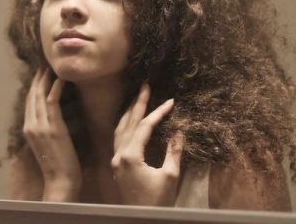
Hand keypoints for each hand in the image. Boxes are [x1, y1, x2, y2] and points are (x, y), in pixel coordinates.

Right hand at [23, 68, 81, 201]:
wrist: (60, 181)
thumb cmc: (58, 167)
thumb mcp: (46, 146)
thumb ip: (45, 131)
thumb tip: (51, 119)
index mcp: (28, 130)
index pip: (29, 102)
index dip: (34, 87)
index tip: (39, 74)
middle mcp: (30, 126)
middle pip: (32, 96)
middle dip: (38, 79)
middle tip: (44, 65)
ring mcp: (40, 126)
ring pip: (40, 96)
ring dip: (46, 80)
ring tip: (52, 68)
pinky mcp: (53, 128)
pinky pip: (53, 102)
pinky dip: (56, 88)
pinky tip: (61, 79)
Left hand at [111, 83, 182, 205]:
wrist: (141, 218)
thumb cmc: (157, 201)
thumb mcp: (170, 176)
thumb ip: (173, 151)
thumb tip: (179, 130)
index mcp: (130, 156)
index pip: (144, 127)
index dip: (157, 112)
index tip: (171, 101)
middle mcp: (119, 155)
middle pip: (128, 123)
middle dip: (138, 104)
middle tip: (145, 85)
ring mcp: (116, 160)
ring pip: (119, 130)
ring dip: (129, 113)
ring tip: (138, 98)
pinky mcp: (117, 166)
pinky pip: (118, 139)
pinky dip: (125, 126)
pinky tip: (130, 121)